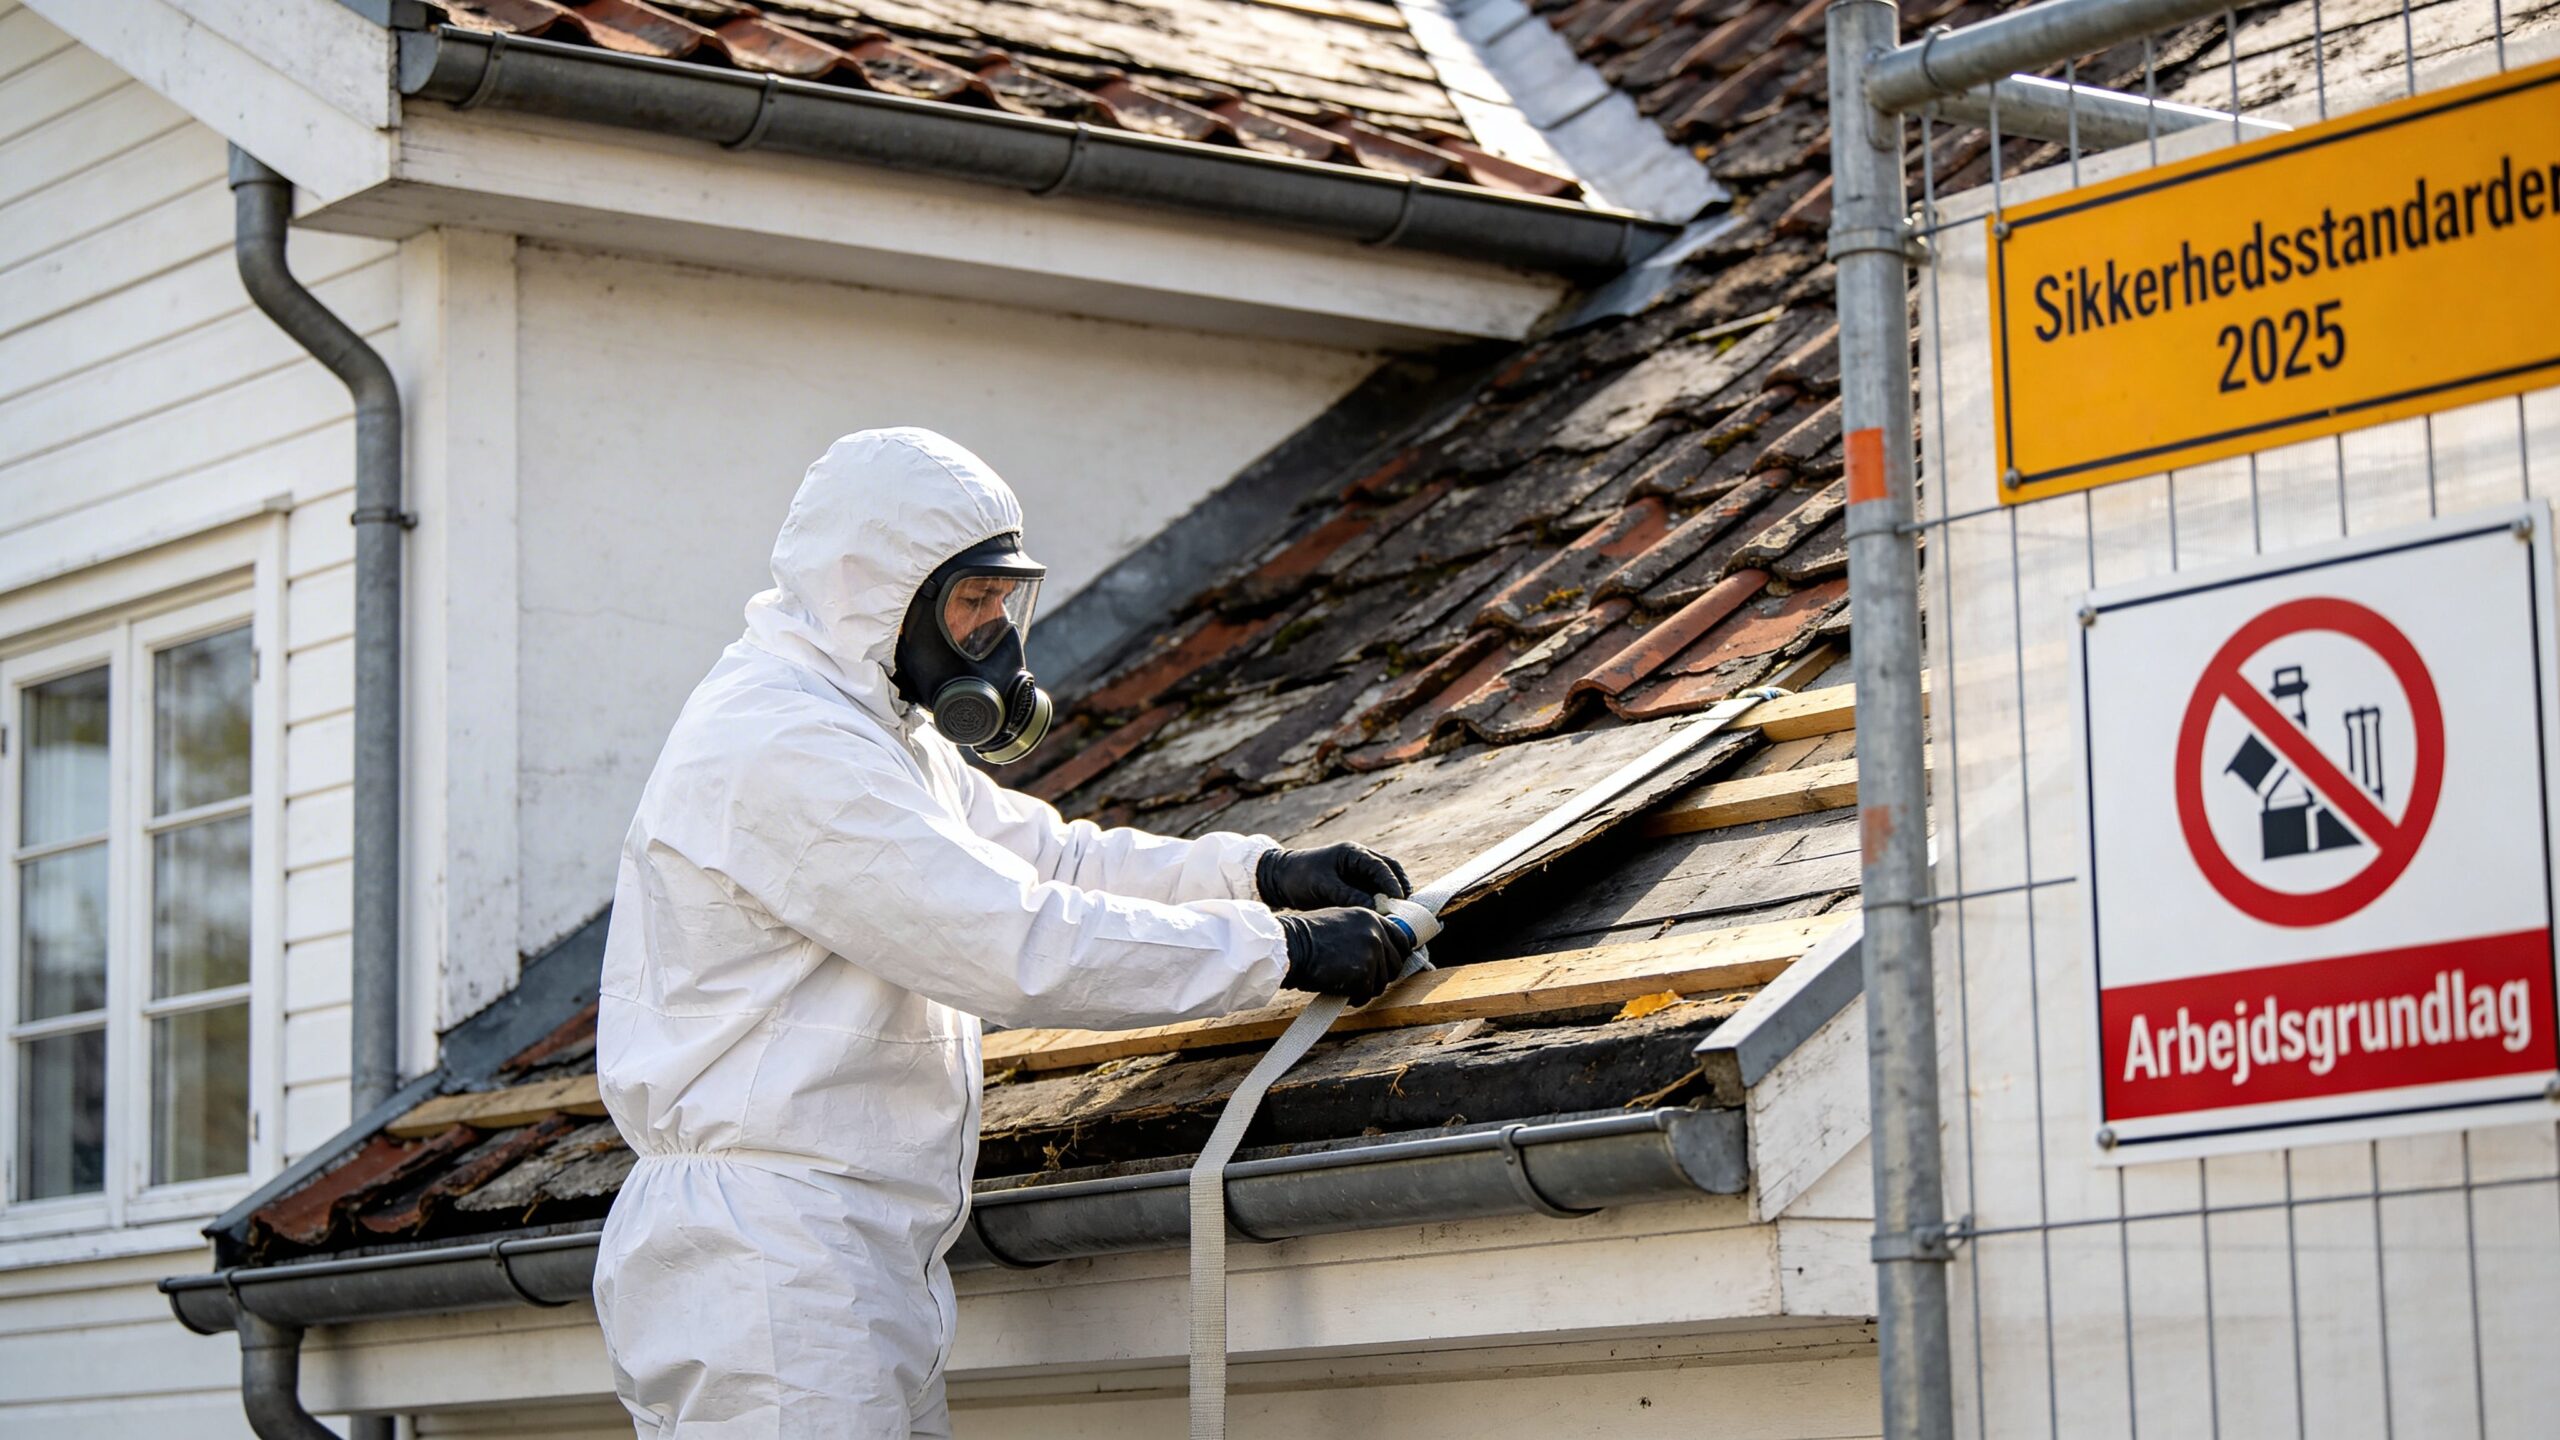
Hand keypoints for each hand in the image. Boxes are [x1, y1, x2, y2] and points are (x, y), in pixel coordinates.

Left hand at [1257, 843, 1411, 911]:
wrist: (1279, 879)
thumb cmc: (1299, 877)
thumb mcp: (1324, 886)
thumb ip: (1349, 895)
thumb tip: (1375, 908)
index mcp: (1353, 853)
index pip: (1380, 866)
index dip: (1392, 883)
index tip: (1399, 899)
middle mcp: (1359, 860)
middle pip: (1389, 870)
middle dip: (1400, 887)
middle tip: (1407, 907)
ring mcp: (1358, 872)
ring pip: (1384, 882)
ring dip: (1392, 896)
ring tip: (1400, 914)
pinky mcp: (1354, 885)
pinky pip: (1374, 892)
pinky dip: (1381, 902)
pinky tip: (1385, 917)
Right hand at [1277, 907, 1416, 1003]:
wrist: (1291, 947)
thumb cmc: (1307, 937)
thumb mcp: (1340, 922)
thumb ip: (1361, 931)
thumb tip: (1378, 950)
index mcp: (1370, 917)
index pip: (1401, 939)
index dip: (1398, 955)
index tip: (1389, 966)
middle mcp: (1375, 932)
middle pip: (1395, 964)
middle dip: (1382, 976)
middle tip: (1364, 981)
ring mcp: (1372, 952)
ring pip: (1382, 982)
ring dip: (1367, 989)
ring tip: (1349, 987)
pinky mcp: (1364, 973)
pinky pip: (1367, 993)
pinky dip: (1356, 998)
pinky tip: (1344, 994)